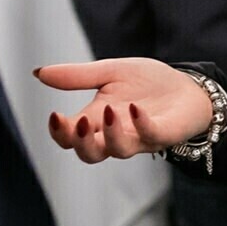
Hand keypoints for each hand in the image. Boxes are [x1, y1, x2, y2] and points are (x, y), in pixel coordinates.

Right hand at [37, 59, 216, 162]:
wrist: (188, 86)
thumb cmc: (147, 83)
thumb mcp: (109, 72)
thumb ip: (77, 76)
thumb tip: (38, 73)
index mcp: (97, 120)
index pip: (70, 138)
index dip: (59, 132)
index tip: (54, 114)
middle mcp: (115, 134)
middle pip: (89, 154)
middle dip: (79, 142)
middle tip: (77, 122)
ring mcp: (139, 137)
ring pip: (118, 151)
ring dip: (109, 134)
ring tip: (108, 111)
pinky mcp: (163, 133)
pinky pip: (149, 136)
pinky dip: (140, 123)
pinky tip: (134, 108)